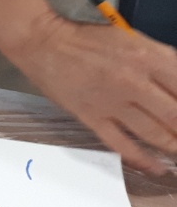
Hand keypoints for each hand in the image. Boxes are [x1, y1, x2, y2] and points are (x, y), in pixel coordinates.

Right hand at [5, 15, 176, 175]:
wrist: (43, 42)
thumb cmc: (88, 39)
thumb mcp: (132, 39)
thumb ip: (160, 61)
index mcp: (148, 57)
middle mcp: (134, 82)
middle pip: (176, 116)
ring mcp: (112, 103)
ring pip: (155, 134)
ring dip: (173, 147)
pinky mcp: (92, 117)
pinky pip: (122, 145)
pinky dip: (142, 159)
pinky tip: (156, 167)